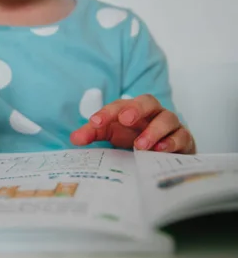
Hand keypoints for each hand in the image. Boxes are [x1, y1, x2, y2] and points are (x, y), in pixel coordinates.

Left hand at [71, 94, 195, 153]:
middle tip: (124, 119)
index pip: (119, 106)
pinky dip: (172, 142)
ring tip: (140, 145)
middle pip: (148, 102)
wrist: (161, 155)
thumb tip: (74, 139)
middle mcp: (152, 113)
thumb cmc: (133, 139)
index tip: (94, 123)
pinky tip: (160, 150)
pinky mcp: (183, 139)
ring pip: (167, 119)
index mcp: (131, 110)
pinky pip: (182, 136)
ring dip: (153, 131)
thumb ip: (92, 134)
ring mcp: (169, 125)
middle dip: (136, 109)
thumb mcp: (110, 135)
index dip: (107, 113)